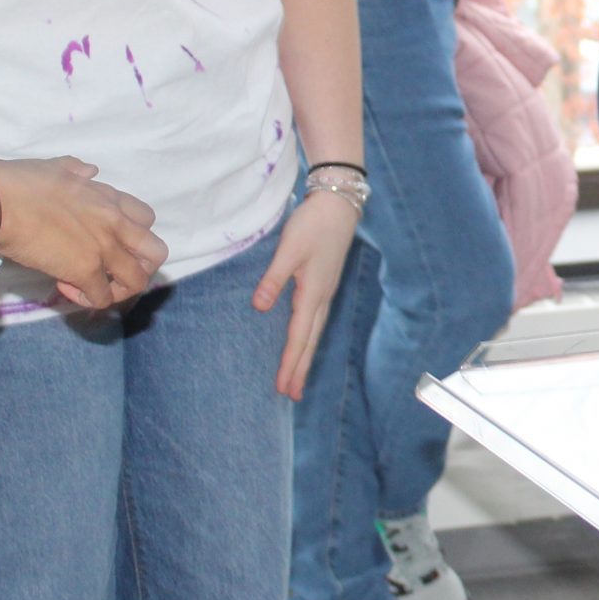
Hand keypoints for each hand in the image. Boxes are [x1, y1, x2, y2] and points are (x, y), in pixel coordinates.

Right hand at [0, 156, 165, 307]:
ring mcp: (104, 247)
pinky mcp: (86, 270)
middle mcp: (114, 222)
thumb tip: (87, 170)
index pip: (146, 219)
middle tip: (110, 272)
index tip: (108, 243)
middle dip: (139, 267)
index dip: (133, 236)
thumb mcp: (55, 167)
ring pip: (138, 281)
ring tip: (89, 287)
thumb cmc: (16, 181)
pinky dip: (87, 300)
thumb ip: (75, 170)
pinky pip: (102, 298)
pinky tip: (64, 288)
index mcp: (107, 197)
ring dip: (116, 290)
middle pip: (156, 253)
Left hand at [254, 192, 358, 399]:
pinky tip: (304, 341)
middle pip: (310, 341)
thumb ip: (273, 279)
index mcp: (313, 293)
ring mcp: (325, 292)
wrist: (339, 204)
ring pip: (314, 332)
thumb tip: (260, 307)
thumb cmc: (313, 224)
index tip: (284, 387)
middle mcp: (322, 298)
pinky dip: (308, 338)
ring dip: (305, 356)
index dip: (290, 363)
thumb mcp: (289, 249)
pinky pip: (316, 321)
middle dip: (300, 369)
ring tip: (298, 377)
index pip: (299, 336)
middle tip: (292, 395)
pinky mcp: (324, 284)